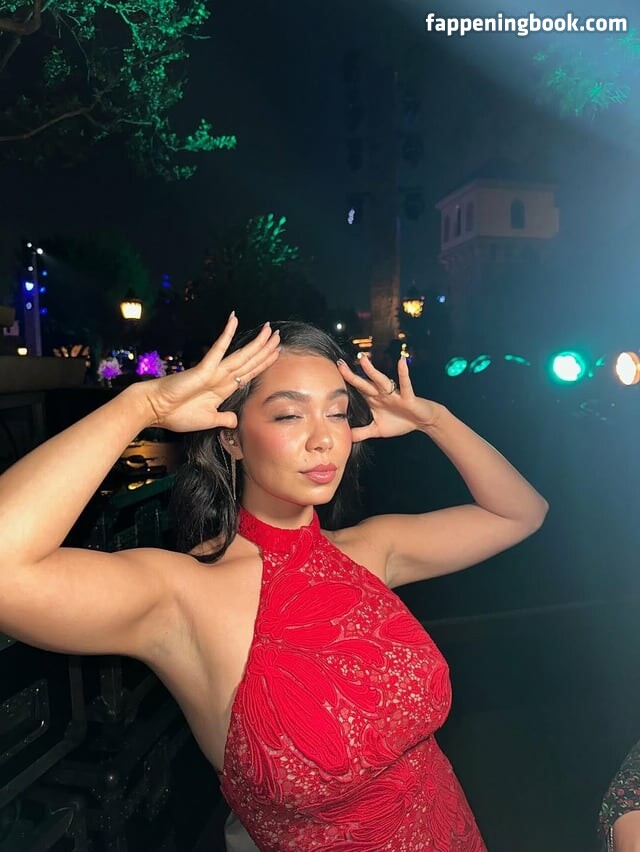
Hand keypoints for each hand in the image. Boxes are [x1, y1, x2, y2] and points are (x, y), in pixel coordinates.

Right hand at [140, 314, 279, 431]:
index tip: (276, 353)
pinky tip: (234, 319)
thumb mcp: (208, 420)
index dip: (263, 362)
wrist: (156, 410)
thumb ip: (223, 419)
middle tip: (278, 335)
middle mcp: (222, 377)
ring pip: (242, 355)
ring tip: (270, 330)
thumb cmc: (177, 414)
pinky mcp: (204, 368)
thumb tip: (235, 421)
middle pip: (250, 361)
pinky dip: (227, 334)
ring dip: (257, 343)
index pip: (249, 373)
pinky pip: (218, 348)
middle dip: (266, 349)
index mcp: (224, 388)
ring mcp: (214, 371)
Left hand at [337, 355, 441, 441]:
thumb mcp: (377, 430)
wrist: (422, 421)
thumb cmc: (401, 422)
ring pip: (380, 380)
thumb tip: (347, 437)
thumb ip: (362, 432)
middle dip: (352, 375)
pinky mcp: (407, 397)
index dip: (345, 384)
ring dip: (372, 371)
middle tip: (339, 364)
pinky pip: (405, 384)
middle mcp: (381, 394)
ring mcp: (394, 394)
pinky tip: (401, 362)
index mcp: (373, 400)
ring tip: (363, 360)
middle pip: (364, 383)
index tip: (332, 375)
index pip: (357, 390)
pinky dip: (404, 373)